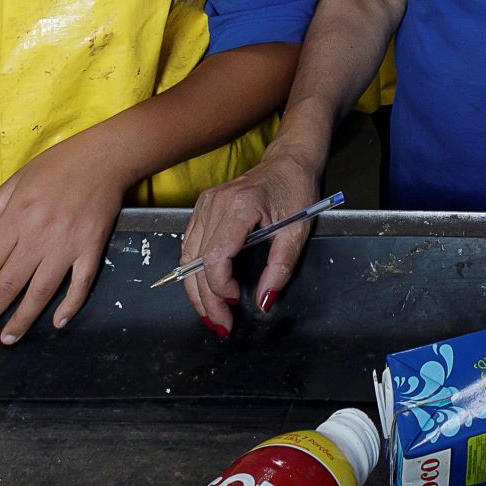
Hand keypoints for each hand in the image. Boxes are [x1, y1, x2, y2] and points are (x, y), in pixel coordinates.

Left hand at [0, 135, 128, 344]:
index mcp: (16, 219)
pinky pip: (80, 284)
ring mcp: (67, 246)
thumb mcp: (15, 181)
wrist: (105, 157)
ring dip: (22, 318)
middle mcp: (39, 237)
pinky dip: (69, 305)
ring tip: (7, 339)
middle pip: (8, 283)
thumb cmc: (57, 165)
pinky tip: (57, 322)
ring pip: (40, 291)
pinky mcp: (91, 249)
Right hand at [178, 145, 324, 333]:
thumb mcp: (298, 231)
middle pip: (197, 262)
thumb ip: (281, 268)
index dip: (221, 286)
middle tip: (221, 324)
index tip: (237, 300)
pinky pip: (190, 245)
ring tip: (211, 314)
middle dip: (206, 299)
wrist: (289, 161)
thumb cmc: (296, 189)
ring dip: (195, 289)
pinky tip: (205, 289)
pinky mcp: (203, 207)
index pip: (215, 257)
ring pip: (188, 257)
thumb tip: (264, 302)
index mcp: (240, 207)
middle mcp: (215, 204)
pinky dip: (194, 271)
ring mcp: (205, 204)